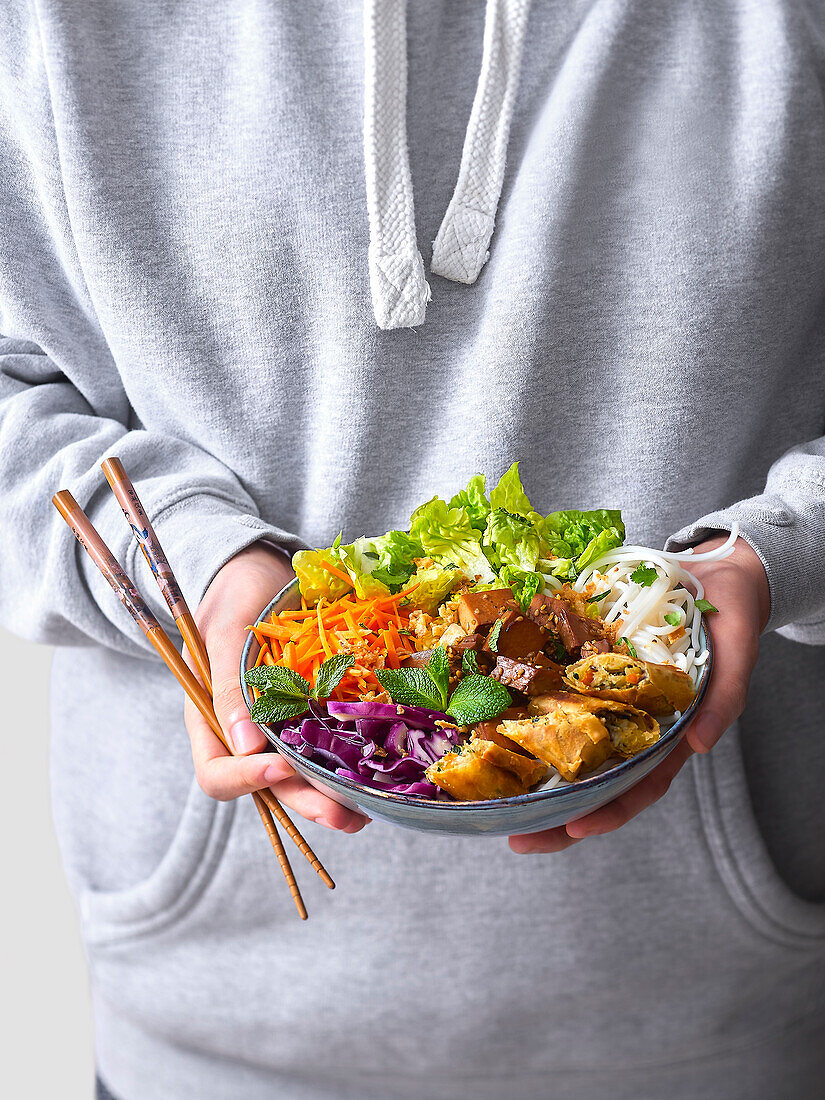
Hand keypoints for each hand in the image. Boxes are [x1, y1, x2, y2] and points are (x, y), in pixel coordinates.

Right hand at [183, 542, 369, 831]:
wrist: (261, 569)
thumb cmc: (236, 592)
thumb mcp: (228, 628)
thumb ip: (230, 684)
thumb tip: (244, 745)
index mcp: (210, 718)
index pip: (218, 773)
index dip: (248, 780)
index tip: (283, 768)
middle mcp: (243, 733)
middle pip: (268, 787)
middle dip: (306, 804)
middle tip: (348, 817)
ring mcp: (277, 727)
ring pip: (299, 776)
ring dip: (331, 796)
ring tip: (369, 809)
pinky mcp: (308, 713)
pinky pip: (324, 746)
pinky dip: (346, 762)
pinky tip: (376, 771)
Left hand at [509, 535, 769, 853]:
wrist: (717, 571)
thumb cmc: (731, 617)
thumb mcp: (738, 651)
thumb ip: (725, 697)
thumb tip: (700, 746)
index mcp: (669, 733)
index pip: (639, 785)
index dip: (610, 811)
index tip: (575, 828)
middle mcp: (634, 724)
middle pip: (595, 782)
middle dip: (557, 815)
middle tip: (516, 837)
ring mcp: (609, 700)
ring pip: (571, 747)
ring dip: (535, 776)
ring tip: (496, 800)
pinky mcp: (588, 670)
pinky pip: (558, 697)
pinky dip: (531, 713)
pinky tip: (496, 725)